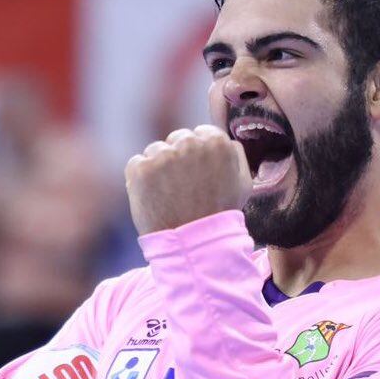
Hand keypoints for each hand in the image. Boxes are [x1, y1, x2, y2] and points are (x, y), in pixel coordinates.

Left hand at [125, 125, 251, 235]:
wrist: (193, 244)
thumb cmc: (220, 215)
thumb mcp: (243, 183)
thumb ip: (234, 154)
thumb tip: (224, 141)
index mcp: (215, 141)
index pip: (200, 134)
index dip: (197, 156)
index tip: (197, 174)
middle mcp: (189, 143)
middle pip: (177, 139)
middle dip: (177, 158)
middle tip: (182, 186)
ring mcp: (162, 155)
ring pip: (155, 151)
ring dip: (158, 167)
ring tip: (169, 195)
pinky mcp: (141, 169)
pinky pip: (136, 164)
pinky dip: (140, 179)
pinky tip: (154, 197)